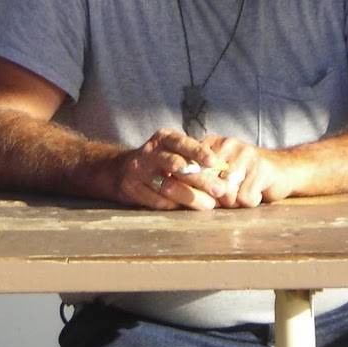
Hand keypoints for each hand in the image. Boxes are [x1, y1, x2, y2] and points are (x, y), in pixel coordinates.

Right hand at [115, 128, 231, 209]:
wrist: (122, 170)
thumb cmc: (161, 161)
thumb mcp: (175, 151)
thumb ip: (195, 160)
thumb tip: (225, 173)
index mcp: (163, 138)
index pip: (183, 143)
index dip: (199, 152)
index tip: (216, 163)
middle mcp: (149, 151)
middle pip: (176, 165)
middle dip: (200, 179)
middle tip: (220, 190)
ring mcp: (138, 170)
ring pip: (167, 186)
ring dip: (190, 197)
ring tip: (208, 205)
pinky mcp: (131, 188)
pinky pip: (156, 200)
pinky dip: (173, 206)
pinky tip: (185, 209)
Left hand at [201, 135, 291, 207]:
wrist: (283, 170)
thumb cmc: (245, 176)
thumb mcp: (219, 173)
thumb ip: (202, 180)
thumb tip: (184, 193)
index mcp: (213, 142)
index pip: (193, 167)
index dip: (195, 186)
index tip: (198, 194)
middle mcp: (228, 144)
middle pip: (209, 183)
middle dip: (217, 197)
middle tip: (230, 195)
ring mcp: (246, 154)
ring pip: (227, 192)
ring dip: (235, 201)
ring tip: (244, 191)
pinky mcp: (262, 168)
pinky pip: (245, 198)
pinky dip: (251, 202)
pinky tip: (257, 191)